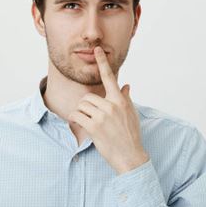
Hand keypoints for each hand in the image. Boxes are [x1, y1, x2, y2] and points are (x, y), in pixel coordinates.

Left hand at [68, 46, 148, 174]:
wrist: (130, 156)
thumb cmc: (131, 135)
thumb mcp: (132, 114)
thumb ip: (126, 98)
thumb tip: (126, 85)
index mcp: (120, 100)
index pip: (110, 77)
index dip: (102, 62)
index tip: (97, 50)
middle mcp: (111, 105)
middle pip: (88, 97)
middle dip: (86, 106)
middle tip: (91, 116)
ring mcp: (102, 116)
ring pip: (81, 106)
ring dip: (80, 113)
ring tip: (88, 122)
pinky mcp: (94, 127)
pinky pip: (76, 116)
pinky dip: (74, 119)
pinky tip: (79, 124)